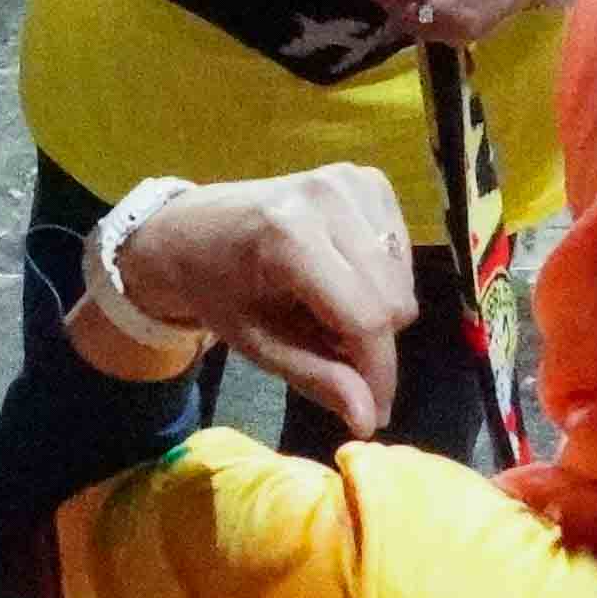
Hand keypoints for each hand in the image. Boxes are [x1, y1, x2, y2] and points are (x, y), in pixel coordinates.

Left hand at [110, 170, 422, 435]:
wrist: (193, 227)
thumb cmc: (218, 288)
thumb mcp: (256, 342)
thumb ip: (315, 377)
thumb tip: (370, 420)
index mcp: (289, 237)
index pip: (365, 317)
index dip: (378, 372)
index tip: (378, 412)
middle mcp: (327, 197)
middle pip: (393, 300)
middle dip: (373, 344)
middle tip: (333, 353)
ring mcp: (350, 180)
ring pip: (403, 278)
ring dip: (377, 309)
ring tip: (327, 310)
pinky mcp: (365, 177)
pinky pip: (401, 248)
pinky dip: (380, 276)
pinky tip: (341, 276)